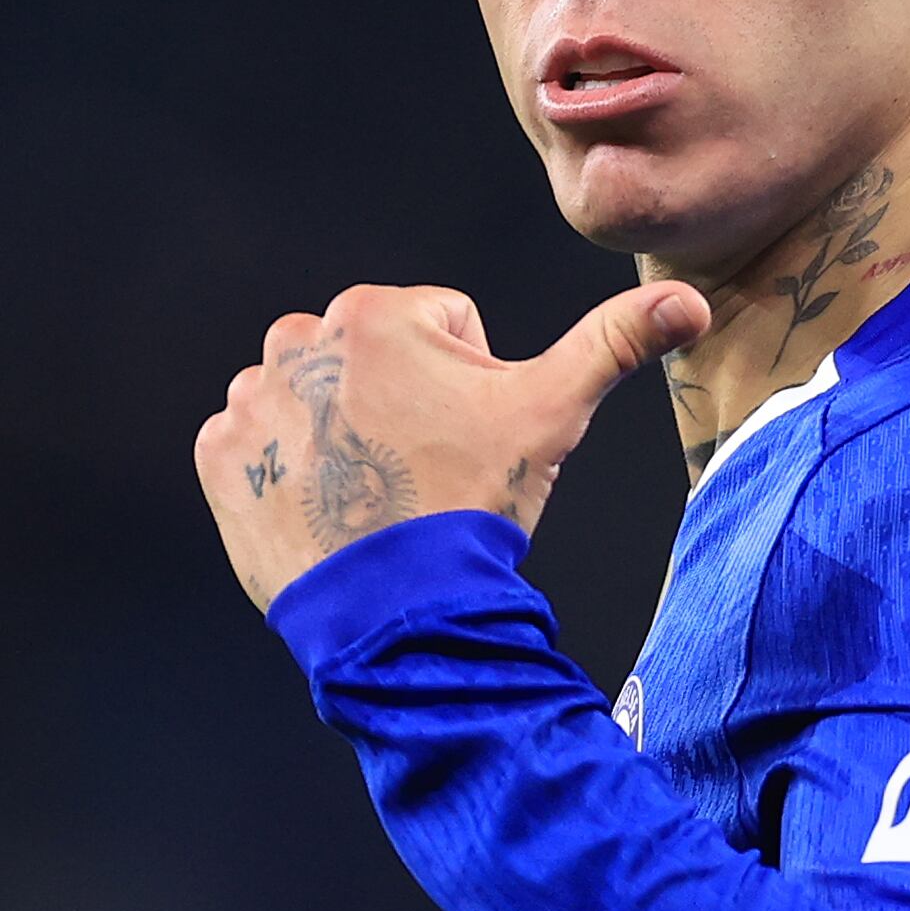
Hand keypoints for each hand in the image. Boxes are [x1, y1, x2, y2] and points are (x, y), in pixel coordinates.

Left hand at [195, 277, 707, 609]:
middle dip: (395, 404)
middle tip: (422, 472)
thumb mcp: (552, 416)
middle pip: (367, 360)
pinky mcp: (220, 461)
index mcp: (374, 314)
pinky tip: (328, 512)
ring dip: (337, 437)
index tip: (464, 442)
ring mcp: (249, 404)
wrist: (397, 609)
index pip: (438, 330)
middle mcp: (296, 344)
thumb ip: (615, 344)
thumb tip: (690, 300)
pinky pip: (256, 451)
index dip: (468, 388)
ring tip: (376, 496)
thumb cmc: (473, 505)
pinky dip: (286, 477)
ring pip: (310, 401)